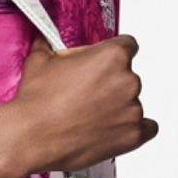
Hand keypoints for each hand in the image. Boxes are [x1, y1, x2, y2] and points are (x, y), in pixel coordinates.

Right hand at [6, 34, 156, 175]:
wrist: (30, 137)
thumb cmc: (36, 102)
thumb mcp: (40, 59)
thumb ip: (53, 46)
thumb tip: (48, 41)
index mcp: (113, 56)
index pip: (128, 46)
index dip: (111, 56)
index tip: (102, 65)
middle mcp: (128, 81)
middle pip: (128, 76)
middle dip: (110, 84)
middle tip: (86, 95)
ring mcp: (132, 110)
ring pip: (133, 103)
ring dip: (117, 107)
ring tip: (90, 117)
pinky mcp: (132, 136)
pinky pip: (148, 129)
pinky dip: (134, 128)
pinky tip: (116, 128)